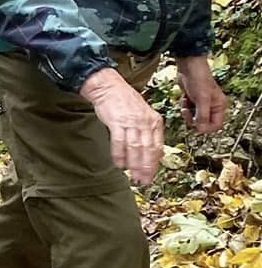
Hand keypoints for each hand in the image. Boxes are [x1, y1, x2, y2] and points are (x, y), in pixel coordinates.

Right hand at [80, 67, 163, 185]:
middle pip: (148, 150)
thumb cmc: (124, 101)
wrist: (109, 86)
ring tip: (133, 176)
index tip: (152, 174)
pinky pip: (119, 142)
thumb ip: (147, 131)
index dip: (155, 163)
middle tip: (144, 181)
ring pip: (135, 148)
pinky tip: (119, 164)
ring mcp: (131, 122)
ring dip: (134, 165)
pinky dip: (119, 155)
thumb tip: (149, 152)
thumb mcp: (143, 114)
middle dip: (146, 168)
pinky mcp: (117, 121)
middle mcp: (145, 122)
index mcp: (154, 120)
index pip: (157, 146)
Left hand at [176, 55, 226, 133]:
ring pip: (194, 118)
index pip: (215, 125)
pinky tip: (184, 98)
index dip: (206, 128)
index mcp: (219, 106)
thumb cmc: (199, 79)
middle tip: (187, 112)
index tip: (196, 126)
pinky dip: (184, 106)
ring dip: (187, 112)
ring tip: (186, 102)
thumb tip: (201, 130)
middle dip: (193, 119)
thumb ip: (202, 116)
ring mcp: (201, 104)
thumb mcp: (202, 99)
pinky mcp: (192, 101)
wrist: (188, 66)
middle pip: (203, 123)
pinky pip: (188, 111)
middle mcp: (212, 106)